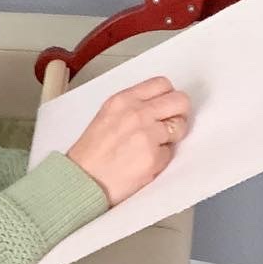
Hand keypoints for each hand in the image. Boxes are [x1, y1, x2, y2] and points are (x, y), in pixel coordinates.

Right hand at [66, 76, 191, 206]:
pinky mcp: (153, 157)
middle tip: (171, 125)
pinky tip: (143, 162)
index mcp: (124, 100)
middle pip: (180, 101)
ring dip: (171, 138)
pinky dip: (161, 159)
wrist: (82, 179)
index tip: (167, 106)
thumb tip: (158, 106)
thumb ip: (133, 107)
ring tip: (151, 147)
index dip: (169, 96)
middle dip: (179, 113)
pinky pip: (170, 153)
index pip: (162, 84)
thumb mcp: (107, 115)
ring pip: (180, 127)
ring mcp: (147, 135)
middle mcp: (137, 113)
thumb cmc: (91, 153)